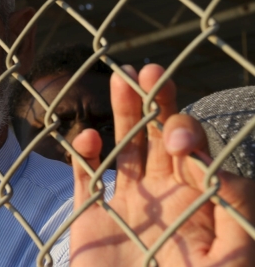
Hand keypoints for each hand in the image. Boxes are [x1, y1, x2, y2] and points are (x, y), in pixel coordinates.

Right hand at [71, 64, 254, 265]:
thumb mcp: (230, 262)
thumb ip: (237, 216)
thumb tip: (215, 166)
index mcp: (201, 209)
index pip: (199, 157)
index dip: (191, 136)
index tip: (178, 141)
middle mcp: (165, 199)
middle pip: (162, 139)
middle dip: (158, 104)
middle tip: (151, 72)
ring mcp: (127, 204)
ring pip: (125, 146)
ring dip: (123, 113)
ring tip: (122, 78)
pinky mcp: (91, 214)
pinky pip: (87, 175)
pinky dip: (85, 153)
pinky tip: (89, 140)